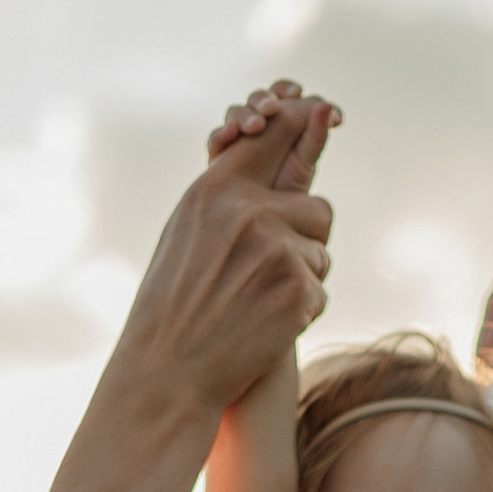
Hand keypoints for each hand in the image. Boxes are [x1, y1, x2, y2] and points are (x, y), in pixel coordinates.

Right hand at [114, 88, 339, 424]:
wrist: (168, 373)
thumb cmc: (171, 307)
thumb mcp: (187, 236)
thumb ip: (226, 201)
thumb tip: (264, 174)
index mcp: (215, 190)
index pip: (274, 137)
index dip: (304, 129)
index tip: (324, 118)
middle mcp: (247, 210)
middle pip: (315, 205)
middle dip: (306, 238)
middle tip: (278, 269)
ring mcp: (276, 247)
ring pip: (321, 250)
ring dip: (304, 277)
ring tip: (260, 303)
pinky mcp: (298, 287)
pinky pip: (320, 289)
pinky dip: (301, 310)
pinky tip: (267, 326)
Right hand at [207, 77, 342, 180]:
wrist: (264, 226)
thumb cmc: (288, 191)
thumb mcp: (305, 161)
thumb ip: (316, 134)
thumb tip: (330, 108)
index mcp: (281, 121)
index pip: (281, 94)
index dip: (286, 89)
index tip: (296, 93)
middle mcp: (258, 125)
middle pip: (257, 100)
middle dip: (264, 100)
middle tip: (272, 109)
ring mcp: (237, 139)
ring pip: (236, 114)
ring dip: (245, 116)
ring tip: (256, 127)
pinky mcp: (219, 157)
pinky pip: (217, 139)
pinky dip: (223, 134)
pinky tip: (232, 134)